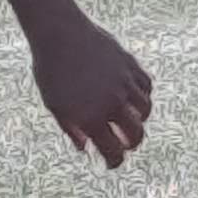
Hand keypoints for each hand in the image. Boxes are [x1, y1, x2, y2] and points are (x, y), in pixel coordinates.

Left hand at [28, 11, 152, 166]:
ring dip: (139, 120)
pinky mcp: (130, 66)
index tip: (111, 163)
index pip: (113, 151)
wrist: (60, 33)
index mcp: (91, 118)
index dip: (114, 162)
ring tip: (129, 119)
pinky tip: (133, 98)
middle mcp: (113, 103)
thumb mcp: (54, 104)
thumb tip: (84, 147)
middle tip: (124, 144)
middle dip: (131, 144)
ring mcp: (124, 83)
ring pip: (145, 111)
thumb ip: (71, 128)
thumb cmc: (51, 71)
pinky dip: (142, 96)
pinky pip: (146, 87)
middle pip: (136, 135)